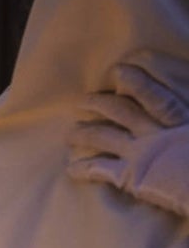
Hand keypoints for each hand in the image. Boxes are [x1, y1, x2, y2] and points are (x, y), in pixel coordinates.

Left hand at [68, 63, 188, 217]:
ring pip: (103, 136)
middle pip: (121, 110)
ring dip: (83, 133)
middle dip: (99, 103)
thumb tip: (182, 119)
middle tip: (81, 101)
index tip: (119, 71)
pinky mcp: (132, 176)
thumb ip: (185, 122)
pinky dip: (82, 169)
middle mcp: (158, 132)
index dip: (137, 82)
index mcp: (182, 120)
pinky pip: (99, 169)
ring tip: (70, 134)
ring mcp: (142, 153)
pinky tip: (71, 170)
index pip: (157, 96)